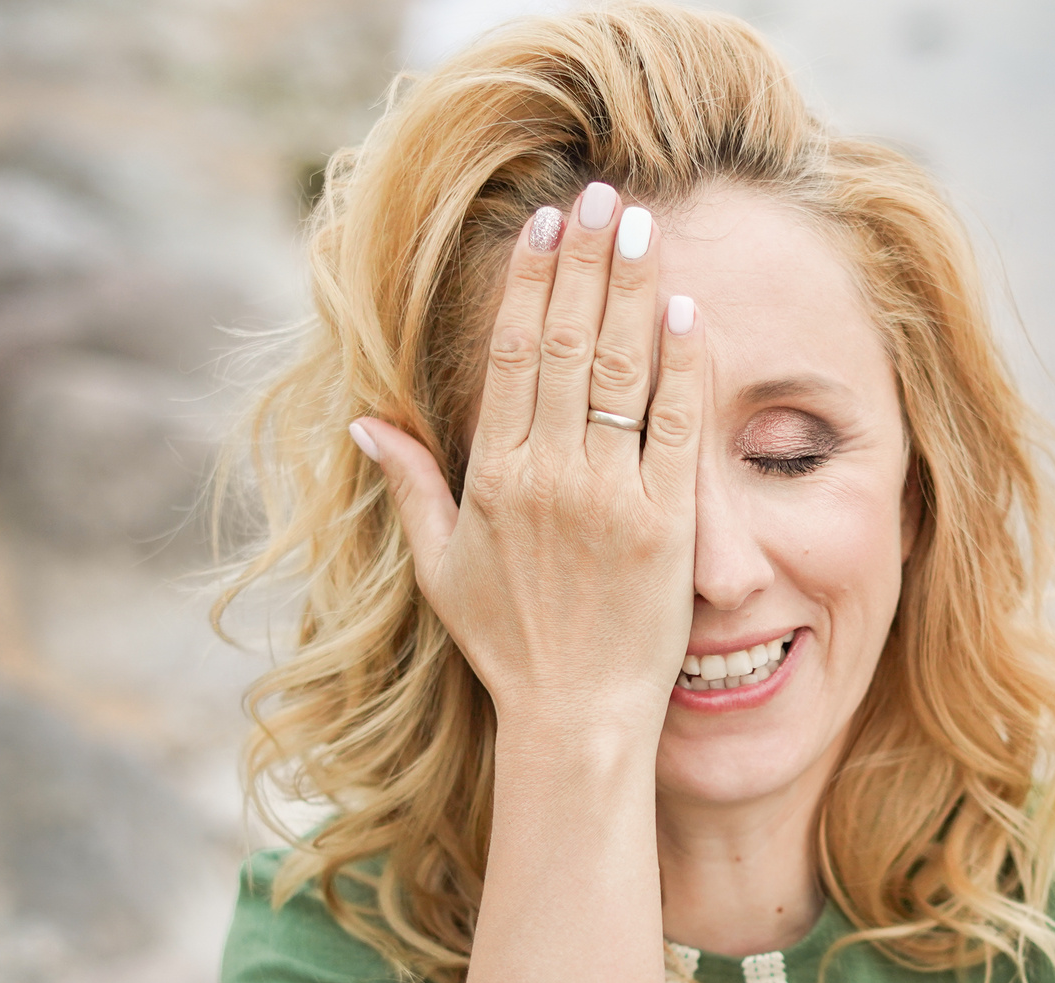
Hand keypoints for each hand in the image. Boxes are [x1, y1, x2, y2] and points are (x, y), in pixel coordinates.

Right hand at [352, 184, 705, 746]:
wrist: (576, 714)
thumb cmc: (510, 645)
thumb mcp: (441, 567)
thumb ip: (409, 486)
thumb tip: (366, 420)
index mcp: (494, 479)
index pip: (512, 355)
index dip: (529, 282)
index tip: (545, 226)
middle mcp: (549, 478)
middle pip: (566, 344)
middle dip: (585, 261)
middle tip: (603, 196)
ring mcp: (610, 498)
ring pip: (620, 371)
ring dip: (633, 291)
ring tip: (644, 226)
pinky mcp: (666, 524)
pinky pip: (675, 428)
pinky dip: (683, 367)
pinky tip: (687, 312)